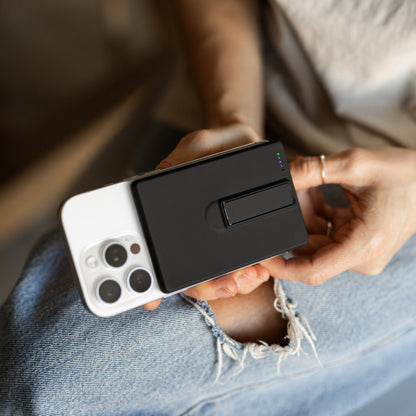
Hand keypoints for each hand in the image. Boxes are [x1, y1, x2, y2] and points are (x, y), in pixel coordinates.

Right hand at [143, 123, 269, 309]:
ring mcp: (220, 239)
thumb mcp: (199, 146)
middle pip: (192, 276)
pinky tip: (261, 268)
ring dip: (232, 284)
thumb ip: (182, 159)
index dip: (154, 279)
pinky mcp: (243, 239)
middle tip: (226, 284)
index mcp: (180, 214)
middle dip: (208, 287)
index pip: (163, 251)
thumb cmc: (223, 146)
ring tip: (250, 275)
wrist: (251, 144)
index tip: (155, 297)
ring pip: (218, 277)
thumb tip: (160, 177)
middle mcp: (198, 232)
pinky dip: (250, 274)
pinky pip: (244, 266)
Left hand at [262, 147, 415, 284]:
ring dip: (304, 213)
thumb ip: (312, 169)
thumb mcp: (356, 164)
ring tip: (308, 185)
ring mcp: (359, 253)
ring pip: (315, 239)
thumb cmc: (406, 174)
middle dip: (293, 221)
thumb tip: (282, 174)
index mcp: (363, 246)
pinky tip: (316, 192)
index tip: (262, 254)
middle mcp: (361, 257)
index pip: (311, 271)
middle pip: (309, 249)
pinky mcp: (357, 244)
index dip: (281, 267)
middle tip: (294, 191)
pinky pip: (326, 233)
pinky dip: (316, 214)